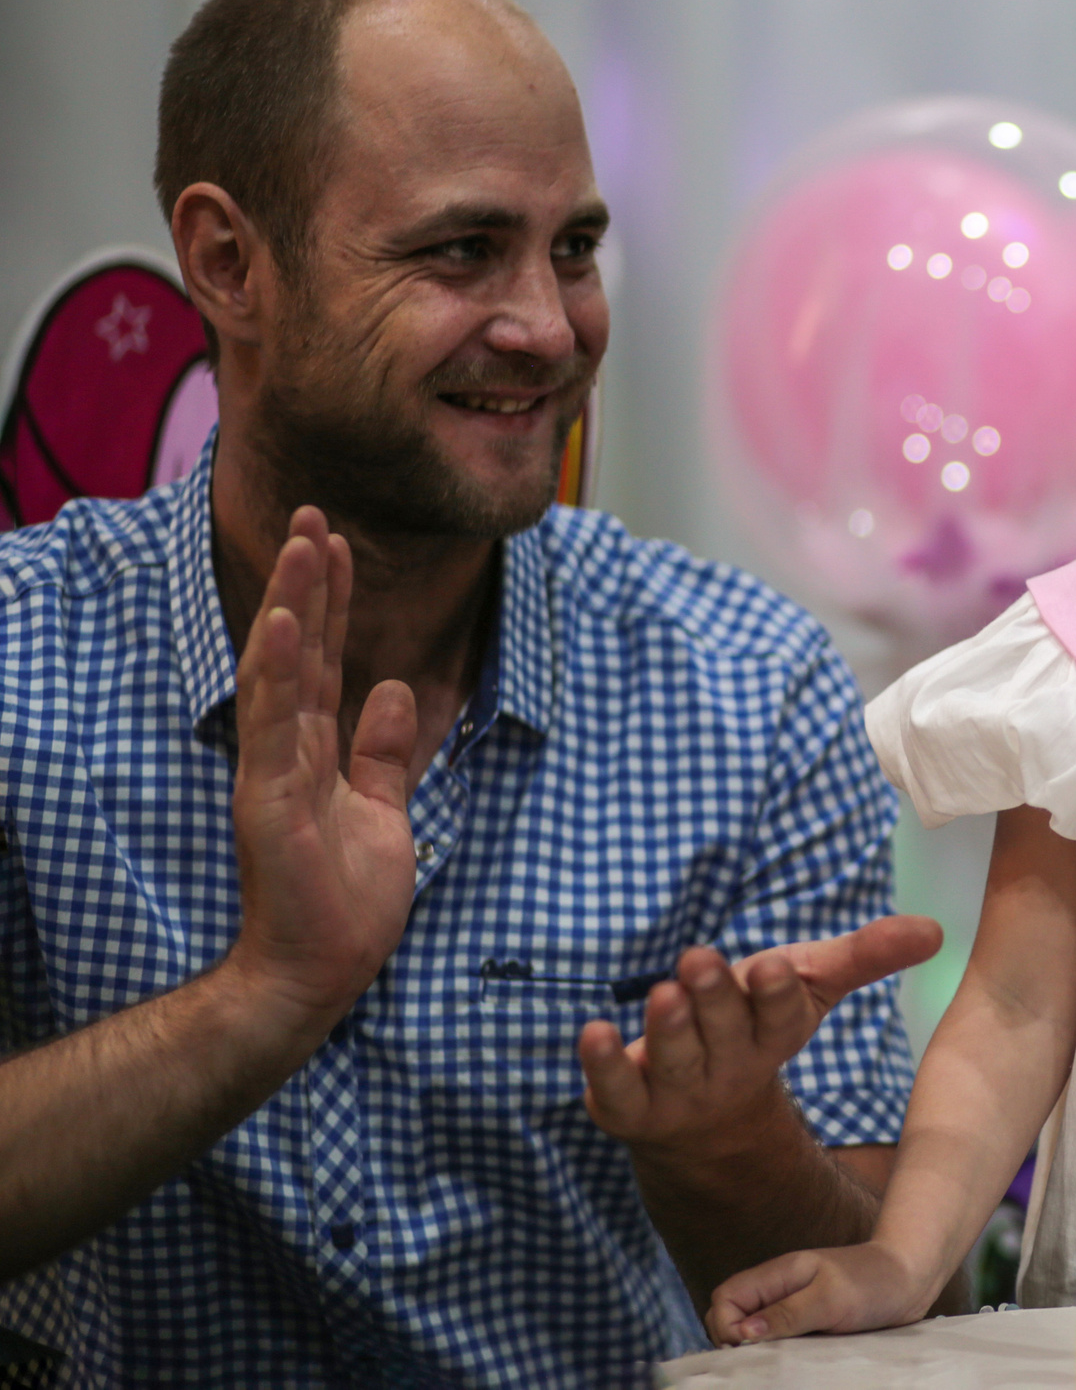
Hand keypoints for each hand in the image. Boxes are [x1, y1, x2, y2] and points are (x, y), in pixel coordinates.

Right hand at [224, 507, 419, 1022]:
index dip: (329, 602)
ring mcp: (271, 771)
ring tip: (301, 543)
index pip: (319, 659)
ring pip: (279, 671)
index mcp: (311, 751)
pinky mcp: (268, 799)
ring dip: (289, 605)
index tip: (337, 544)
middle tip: (314, 514)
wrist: (317, 972)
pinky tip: (278, 623)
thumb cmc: (345, 903)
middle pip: (295, 650)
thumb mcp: (384, 810)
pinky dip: (274, 671)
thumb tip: (396, 687)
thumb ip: (385, 752)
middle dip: (306, 582)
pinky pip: (271, 725)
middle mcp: (283, 750)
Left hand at [578, 915, 941, 1159]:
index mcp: (774, 1035)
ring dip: (665, 1029)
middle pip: (722, 1035)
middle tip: (697, 960)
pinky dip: (600, 1065)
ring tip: (660, 994)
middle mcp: (728, 1067)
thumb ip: (864, 956)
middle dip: (712, 998)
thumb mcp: (810, 987)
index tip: (773, 966)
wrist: (705, 1123)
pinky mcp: (628, 1105)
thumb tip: (936, 929)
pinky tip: (588, 1034)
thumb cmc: (755, 1029)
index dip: (775, 995)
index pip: (780, 1018)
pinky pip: (614, 1088)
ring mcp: (678, 1091)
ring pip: (673, 1060)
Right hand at [707, 1240, 935, 1343]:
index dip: (726, 1325)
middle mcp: (779, 1293)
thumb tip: (743, 1333)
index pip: (725, 1299)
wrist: (912, 1281)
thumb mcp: (830, 1297)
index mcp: (778, 1276)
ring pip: (754, 1336)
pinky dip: (780, 1357)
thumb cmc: (873, 1281)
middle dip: (736, 1343)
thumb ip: (787, 1313)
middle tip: (768, 1358)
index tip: (751, 1346)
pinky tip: (795, 1366)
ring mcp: (793, 1311)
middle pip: (731, 1318)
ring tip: (784, 1363)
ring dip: (760, 1354)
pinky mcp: (808, 1328)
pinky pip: (779, 1345)